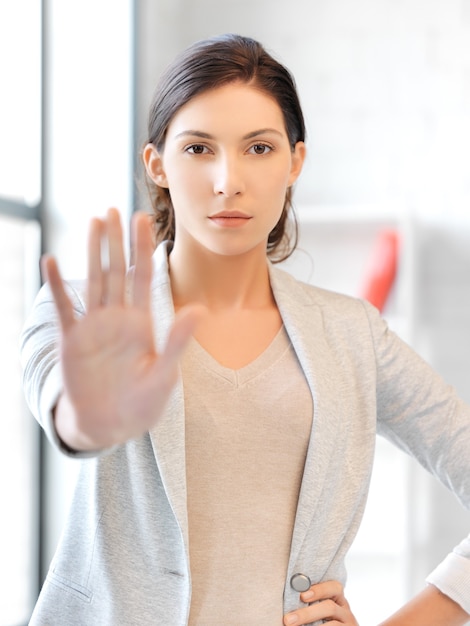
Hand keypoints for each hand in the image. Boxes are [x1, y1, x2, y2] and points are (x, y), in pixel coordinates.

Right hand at [43, 208, 202, 450]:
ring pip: (93, 281)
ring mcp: (94, 327)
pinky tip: (51, 261)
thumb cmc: (141, 404)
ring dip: (93, 252)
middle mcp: (118, 318)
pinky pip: (63, 308)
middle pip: (117, 270)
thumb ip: (177, 341)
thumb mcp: (165, 373)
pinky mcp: (71, 340)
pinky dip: (56, 286)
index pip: (143, 276)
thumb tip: (199, 309)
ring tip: (92, 222)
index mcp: (142, 323)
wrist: (111, 424)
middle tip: (114, 209)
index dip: (143, 248)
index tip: (143, 220)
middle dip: (117, 240)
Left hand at [284, 580, 358, 624]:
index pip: (334, 587)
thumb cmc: (323, 619)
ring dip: (310, 623)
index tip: (301, 595)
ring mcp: (349, 623)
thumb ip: (310, 602)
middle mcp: (345, 610)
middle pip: (329, 607)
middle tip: (288, 620)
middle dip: (306, 614)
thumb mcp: (320, 608)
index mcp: (338, 598)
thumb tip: (288, 600)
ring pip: (331, 624)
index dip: (318, 589)